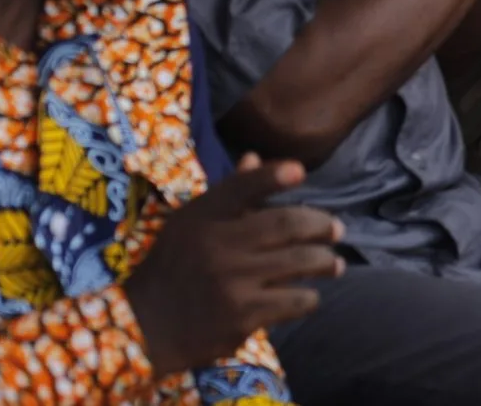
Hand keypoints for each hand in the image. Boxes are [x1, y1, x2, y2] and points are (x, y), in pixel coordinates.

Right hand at [127, 157, 342, 374]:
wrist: (143, 326)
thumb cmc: (176, 265)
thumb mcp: (192, 223)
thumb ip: (229, 193)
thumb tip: (254, 156)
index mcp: (203, 217)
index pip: (241, 187)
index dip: (273, 176)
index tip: (300, 172)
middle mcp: (218, 246)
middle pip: (289, 225)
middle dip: (323, 226)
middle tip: (337, 230)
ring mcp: (231, 283)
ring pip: (301, 262)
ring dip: (326, 262)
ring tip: (334, 264)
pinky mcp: (242, 317)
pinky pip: (294, 301)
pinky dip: (309, 297)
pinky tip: (309, 295)